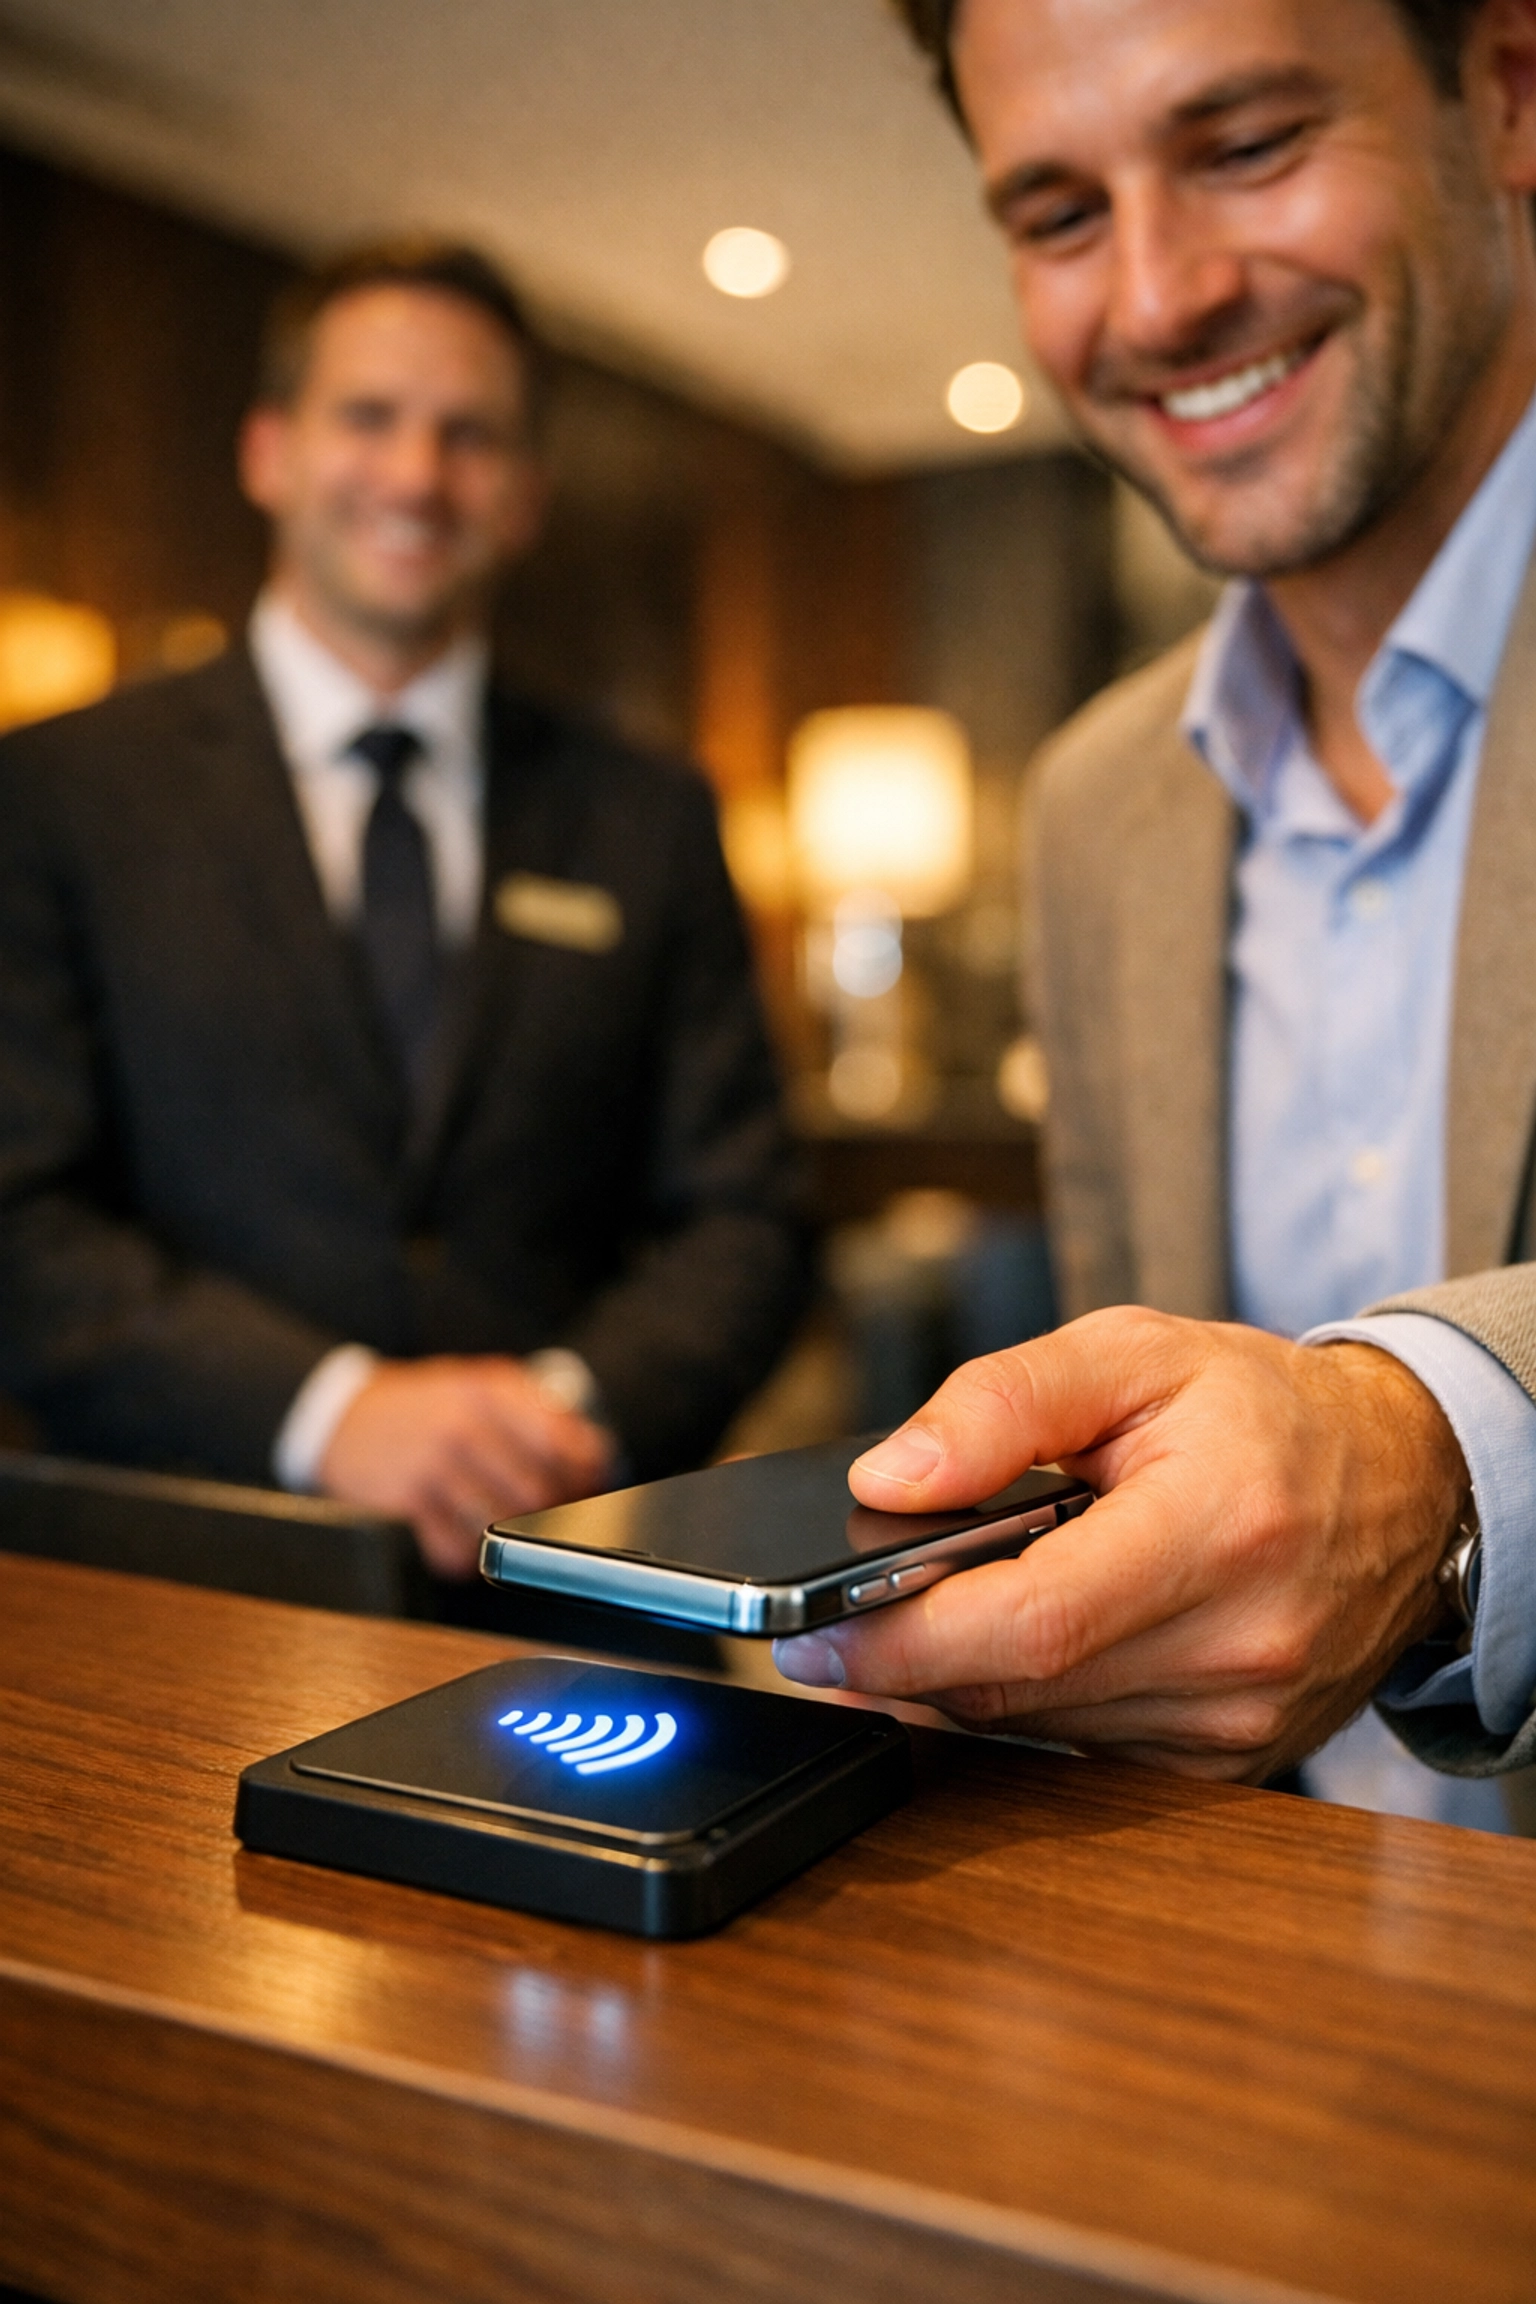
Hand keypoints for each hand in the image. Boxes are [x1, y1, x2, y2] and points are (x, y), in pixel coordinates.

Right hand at [318, 1355, 616, 1578]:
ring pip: (503, 1522)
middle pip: (538, 1488)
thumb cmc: (422, 1406)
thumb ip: (535, 1411)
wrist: (342, 1417)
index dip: (587, 1472)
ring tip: (511, 1529)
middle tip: (554, 1515)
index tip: (591, 1485)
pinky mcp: (407, 1499)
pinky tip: (467, 1542)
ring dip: (514, 1536)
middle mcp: (464, 1423)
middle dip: (555, 1510)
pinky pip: (456, 1548)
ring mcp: (434, 1463)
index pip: (563, 1440)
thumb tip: (596, 1455)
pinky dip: (469, 1557)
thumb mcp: (477, 1386)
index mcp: (491, 1390)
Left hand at [773, 1308, 1468, 1781]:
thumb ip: (1002, 1403)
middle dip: (904, 1660)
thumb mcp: (1132, 1353)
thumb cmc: (1264, 1411)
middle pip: (1020, 1687)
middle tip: (824, 1628)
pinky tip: (1000, 1650)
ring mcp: (1238, 1721)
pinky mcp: (1228, 1761)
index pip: (1031, 1622)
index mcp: (1217, 1531)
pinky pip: (1083, 1752)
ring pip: (1039, 1727)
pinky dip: (1025, 1705)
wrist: (1404, 1482)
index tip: (812, 1631)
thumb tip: (890, 1478)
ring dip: (961, 1682)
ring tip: (915, 1617)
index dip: (903, 1636)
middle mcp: (1238, 1646)